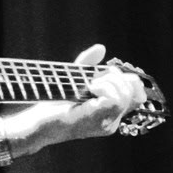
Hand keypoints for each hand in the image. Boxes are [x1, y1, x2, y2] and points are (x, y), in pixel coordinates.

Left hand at [1, 44, 148, 155]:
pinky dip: (104, 87)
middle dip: (117, 76)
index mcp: (109, 114)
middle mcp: (112, 121)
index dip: (127, 79)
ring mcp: (107, 124)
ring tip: (90, 85)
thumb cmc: (52, 104)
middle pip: (134, 91)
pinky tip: (89, 89)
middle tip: (95, 78)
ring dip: (109, 81)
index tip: (105, 73)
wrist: (36, 124)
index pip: (137, 95)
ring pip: (126, 94)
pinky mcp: (98, 121)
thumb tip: (101, 48)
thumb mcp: (74, 79)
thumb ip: (88, 64)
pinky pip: (116, 99)